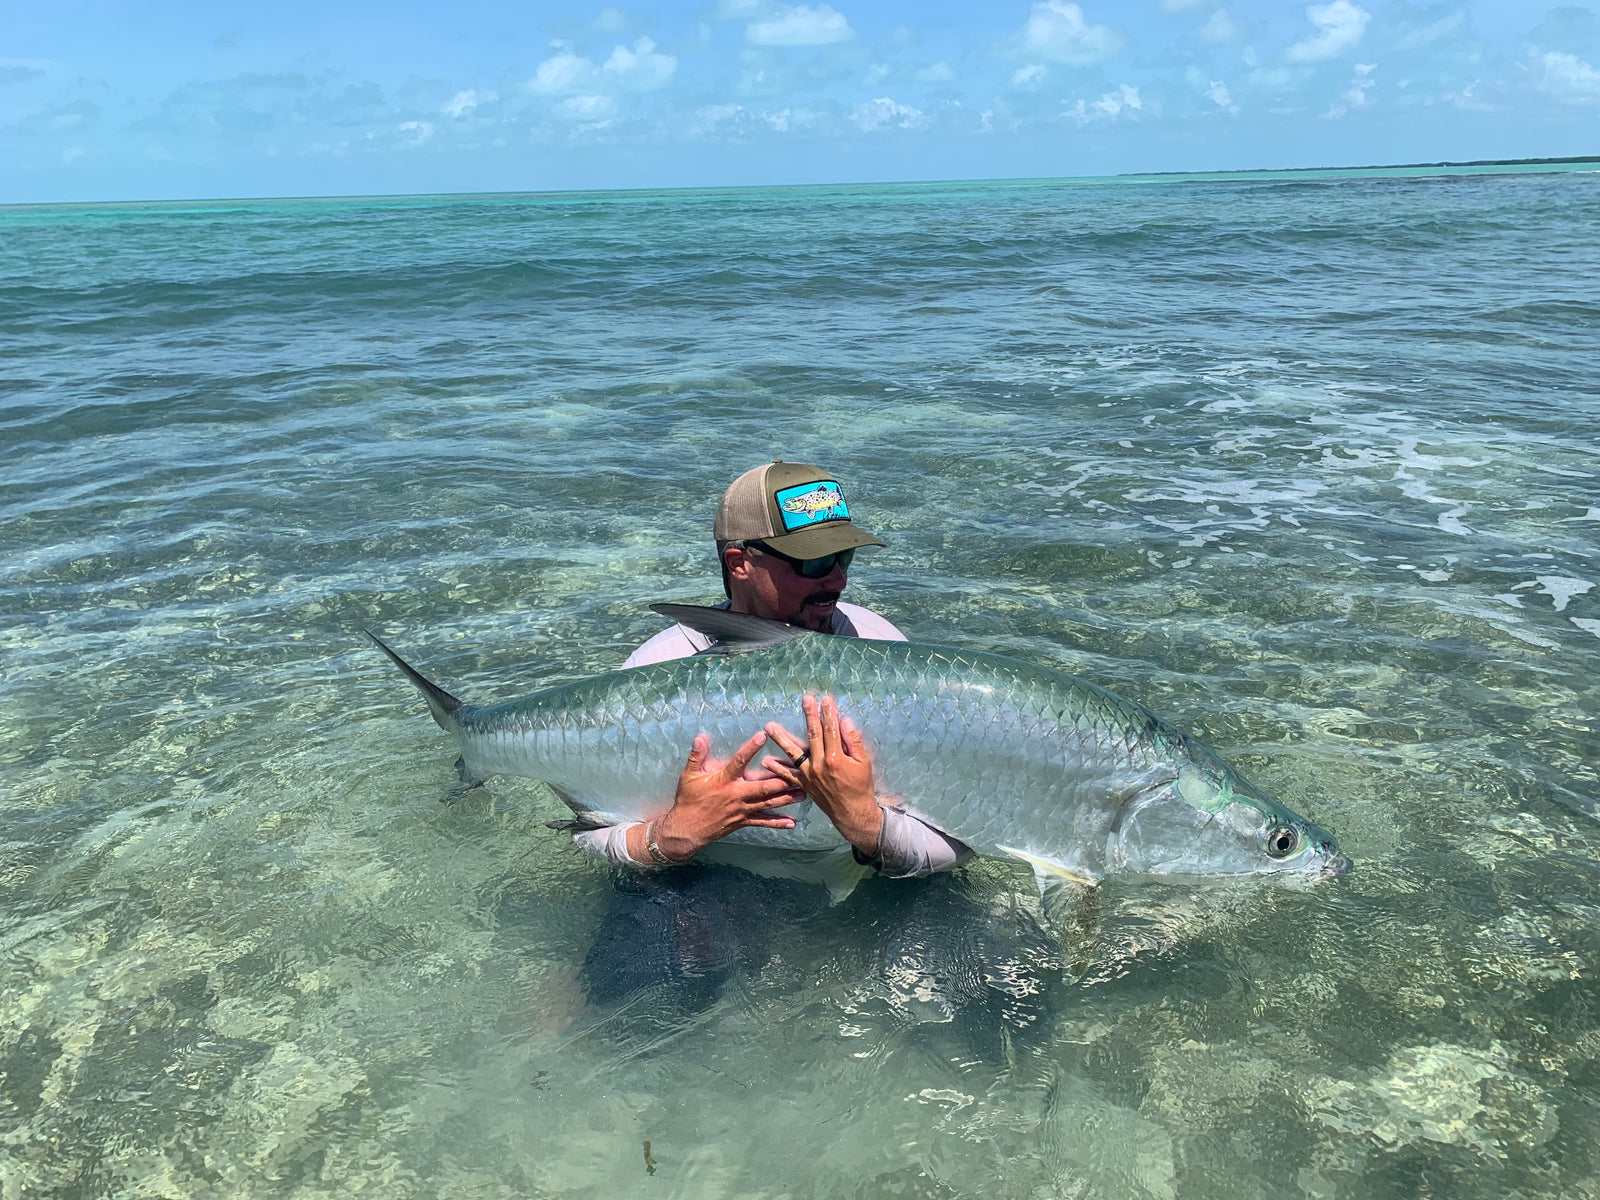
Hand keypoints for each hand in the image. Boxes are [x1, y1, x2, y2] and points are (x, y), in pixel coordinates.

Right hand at [633, 730, 800, 862]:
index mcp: (723, 781)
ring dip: (786, 799)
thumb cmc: (688, 800)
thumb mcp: (688, 776)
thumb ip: (696, 756)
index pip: (739, 762)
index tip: (762, 735)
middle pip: (762, 787)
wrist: (686, 829)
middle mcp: (736, 795)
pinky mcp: (743, 822)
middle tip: (799, 773)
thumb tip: (701, 737)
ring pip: (767, 804)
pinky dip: (778, 823)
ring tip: (804, 793)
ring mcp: (741, 810)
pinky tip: (792, 823)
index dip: (750, 748)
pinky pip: (763, 822)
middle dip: (782, 780)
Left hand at [763, 694, 882, 856]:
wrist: (853, 813)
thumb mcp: (864, 763)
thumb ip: (853, 742)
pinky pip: (788, 775)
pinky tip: (765, 760)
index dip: (828, 713)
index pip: (831, 729)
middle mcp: (819, 765)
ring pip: (793, 753)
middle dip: (809, 715)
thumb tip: (845, 722)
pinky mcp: (804, 784)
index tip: (825, 699)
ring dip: (781, 738)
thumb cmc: (861, 786)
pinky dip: (777, 768)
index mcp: (835, 758)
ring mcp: (809, 775)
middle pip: (813, 734)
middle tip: (805, 700)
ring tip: (769, 727)